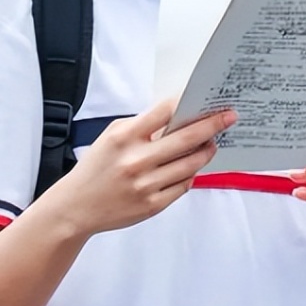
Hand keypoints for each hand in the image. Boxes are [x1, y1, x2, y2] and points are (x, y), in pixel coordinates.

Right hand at [60, 100, 236, 237]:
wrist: (76, 207)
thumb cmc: (96, 168)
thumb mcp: (112, 137)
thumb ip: (142, 127)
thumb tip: (178, 117)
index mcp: (124, 137)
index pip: (164, 112)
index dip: (188, 102)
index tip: (205, 98)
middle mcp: (137, 161)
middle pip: (186, 138)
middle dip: (212, 125)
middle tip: (229, 117)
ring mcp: (146, 185)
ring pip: (190, 164)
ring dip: (206, 150)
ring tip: (212, 142)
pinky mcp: (153, 205)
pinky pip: (184, 185)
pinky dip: (191, 173)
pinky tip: (191, 166)